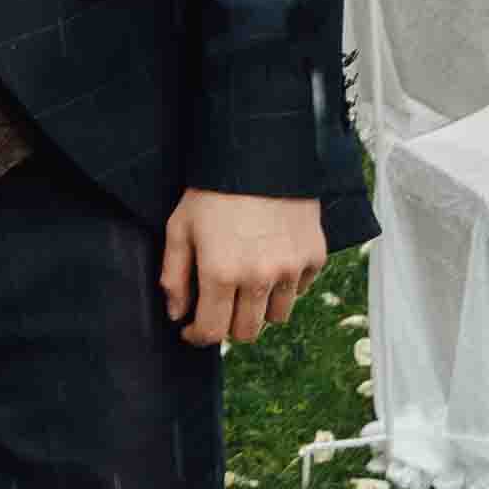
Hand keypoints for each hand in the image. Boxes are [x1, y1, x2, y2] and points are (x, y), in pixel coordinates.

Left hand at [159, 190, 326, 349]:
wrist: (261, 153)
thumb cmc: (214, 190)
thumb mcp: (180, 227)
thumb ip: (174, 275)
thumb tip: (177, 314)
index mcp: (220, 273)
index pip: (212, 331)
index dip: (198, 336)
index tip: (193, 328)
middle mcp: (258, 278)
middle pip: (247, 332)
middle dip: (229, 325)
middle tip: (221, 305)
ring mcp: (290, 269)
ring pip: (276, 316)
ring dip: (259, 308)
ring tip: (248, 282)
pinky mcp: (314, 256)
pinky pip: (300, 290)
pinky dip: (285, 285)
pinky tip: (272, 261)